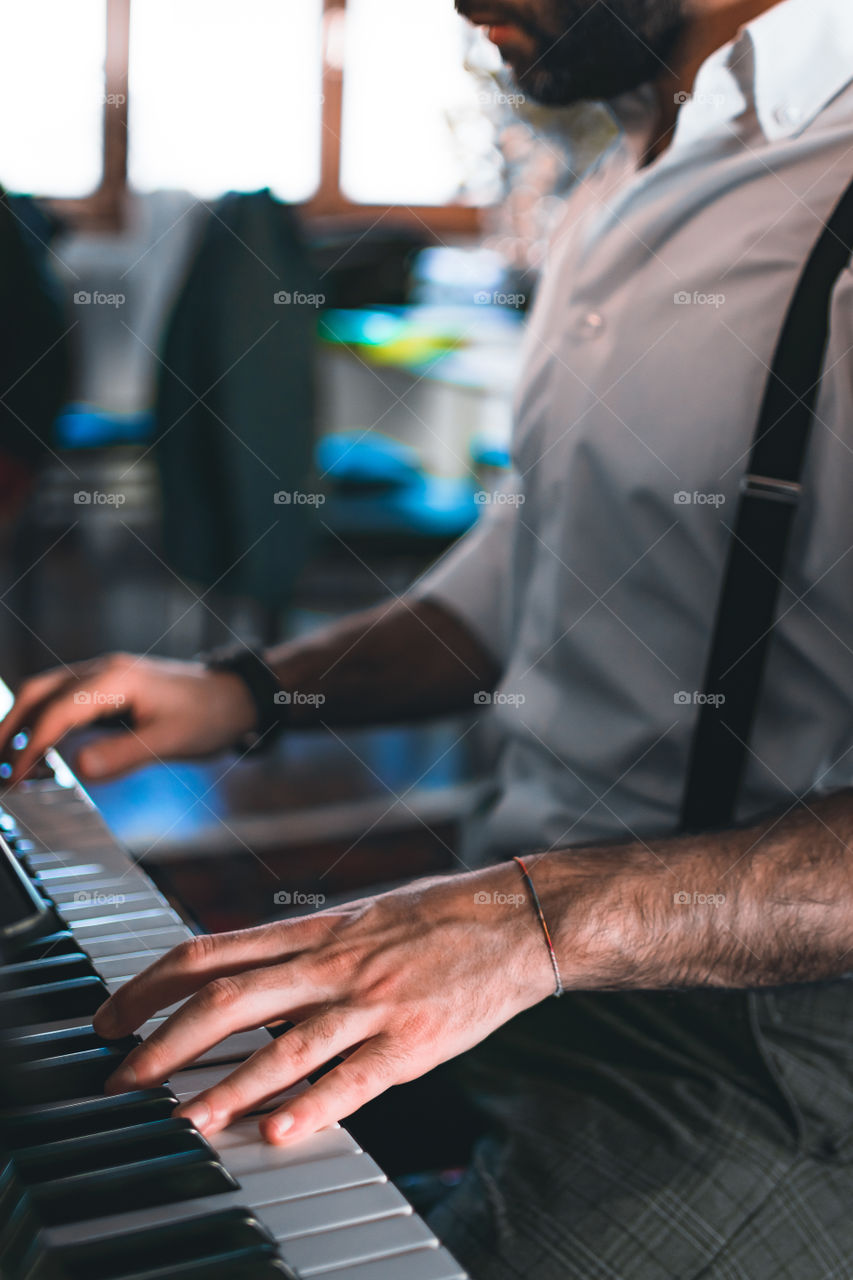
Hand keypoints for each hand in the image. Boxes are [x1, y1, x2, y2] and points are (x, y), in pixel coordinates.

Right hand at [0, 653, 257, 782]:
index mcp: (115, 680)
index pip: (56, 711)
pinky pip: (61, 699)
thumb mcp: (170, 740)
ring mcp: (102, 675)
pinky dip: (41, 722)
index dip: (30, 745)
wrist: (233, 696)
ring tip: (8, 764)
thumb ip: (124, 754)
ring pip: (44, 693)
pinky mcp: (106, 687)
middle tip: (0, 771)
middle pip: (37, 693)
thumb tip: (80, 767)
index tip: (14, 778)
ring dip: (21, 725)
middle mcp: (102, 670)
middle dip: (10, 730)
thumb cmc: (208, 716)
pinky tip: (37, 750)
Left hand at [92, 866, 553, 1143]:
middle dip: (162, 1042)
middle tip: (121, 1078)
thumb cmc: (442, 915)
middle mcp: (334, 963)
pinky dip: (311, 1107)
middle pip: (227, 999)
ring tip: (181, 1120)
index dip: (151, 985)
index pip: (211, 952)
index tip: (114, 1015)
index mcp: (316, 931)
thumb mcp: (362, 915)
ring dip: (223, 1087)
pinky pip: (352, 1079)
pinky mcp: (412, 1042)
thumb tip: (247, 973)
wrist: (519, 918)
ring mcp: (372, 1004)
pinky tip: (277, 1132)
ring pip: (282, 1047)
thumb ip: (305, 946)